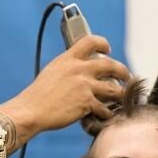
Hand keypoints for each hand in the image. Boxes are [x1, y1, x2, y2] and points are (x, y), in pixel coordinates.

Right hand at [0, 35, 129, 139]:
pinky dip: (107, 113)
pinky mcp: (87, 103)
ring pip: (114, 89)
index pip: (91, 41)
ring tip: (121, 98)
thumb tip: (80, 70)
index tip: (108, 49)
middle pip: (111, 65)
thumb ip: (68, 68)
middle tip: (127, 77)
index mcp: (68, 59)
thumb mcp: (52, 72)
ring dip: (120, 95)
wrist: (31, 111)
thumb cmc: (38, 96)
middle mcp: (79, 69)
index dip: (103, 43)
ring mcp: (84, 86)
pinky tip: (105, 115)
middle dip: (123, 71)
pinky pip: (105, 108)